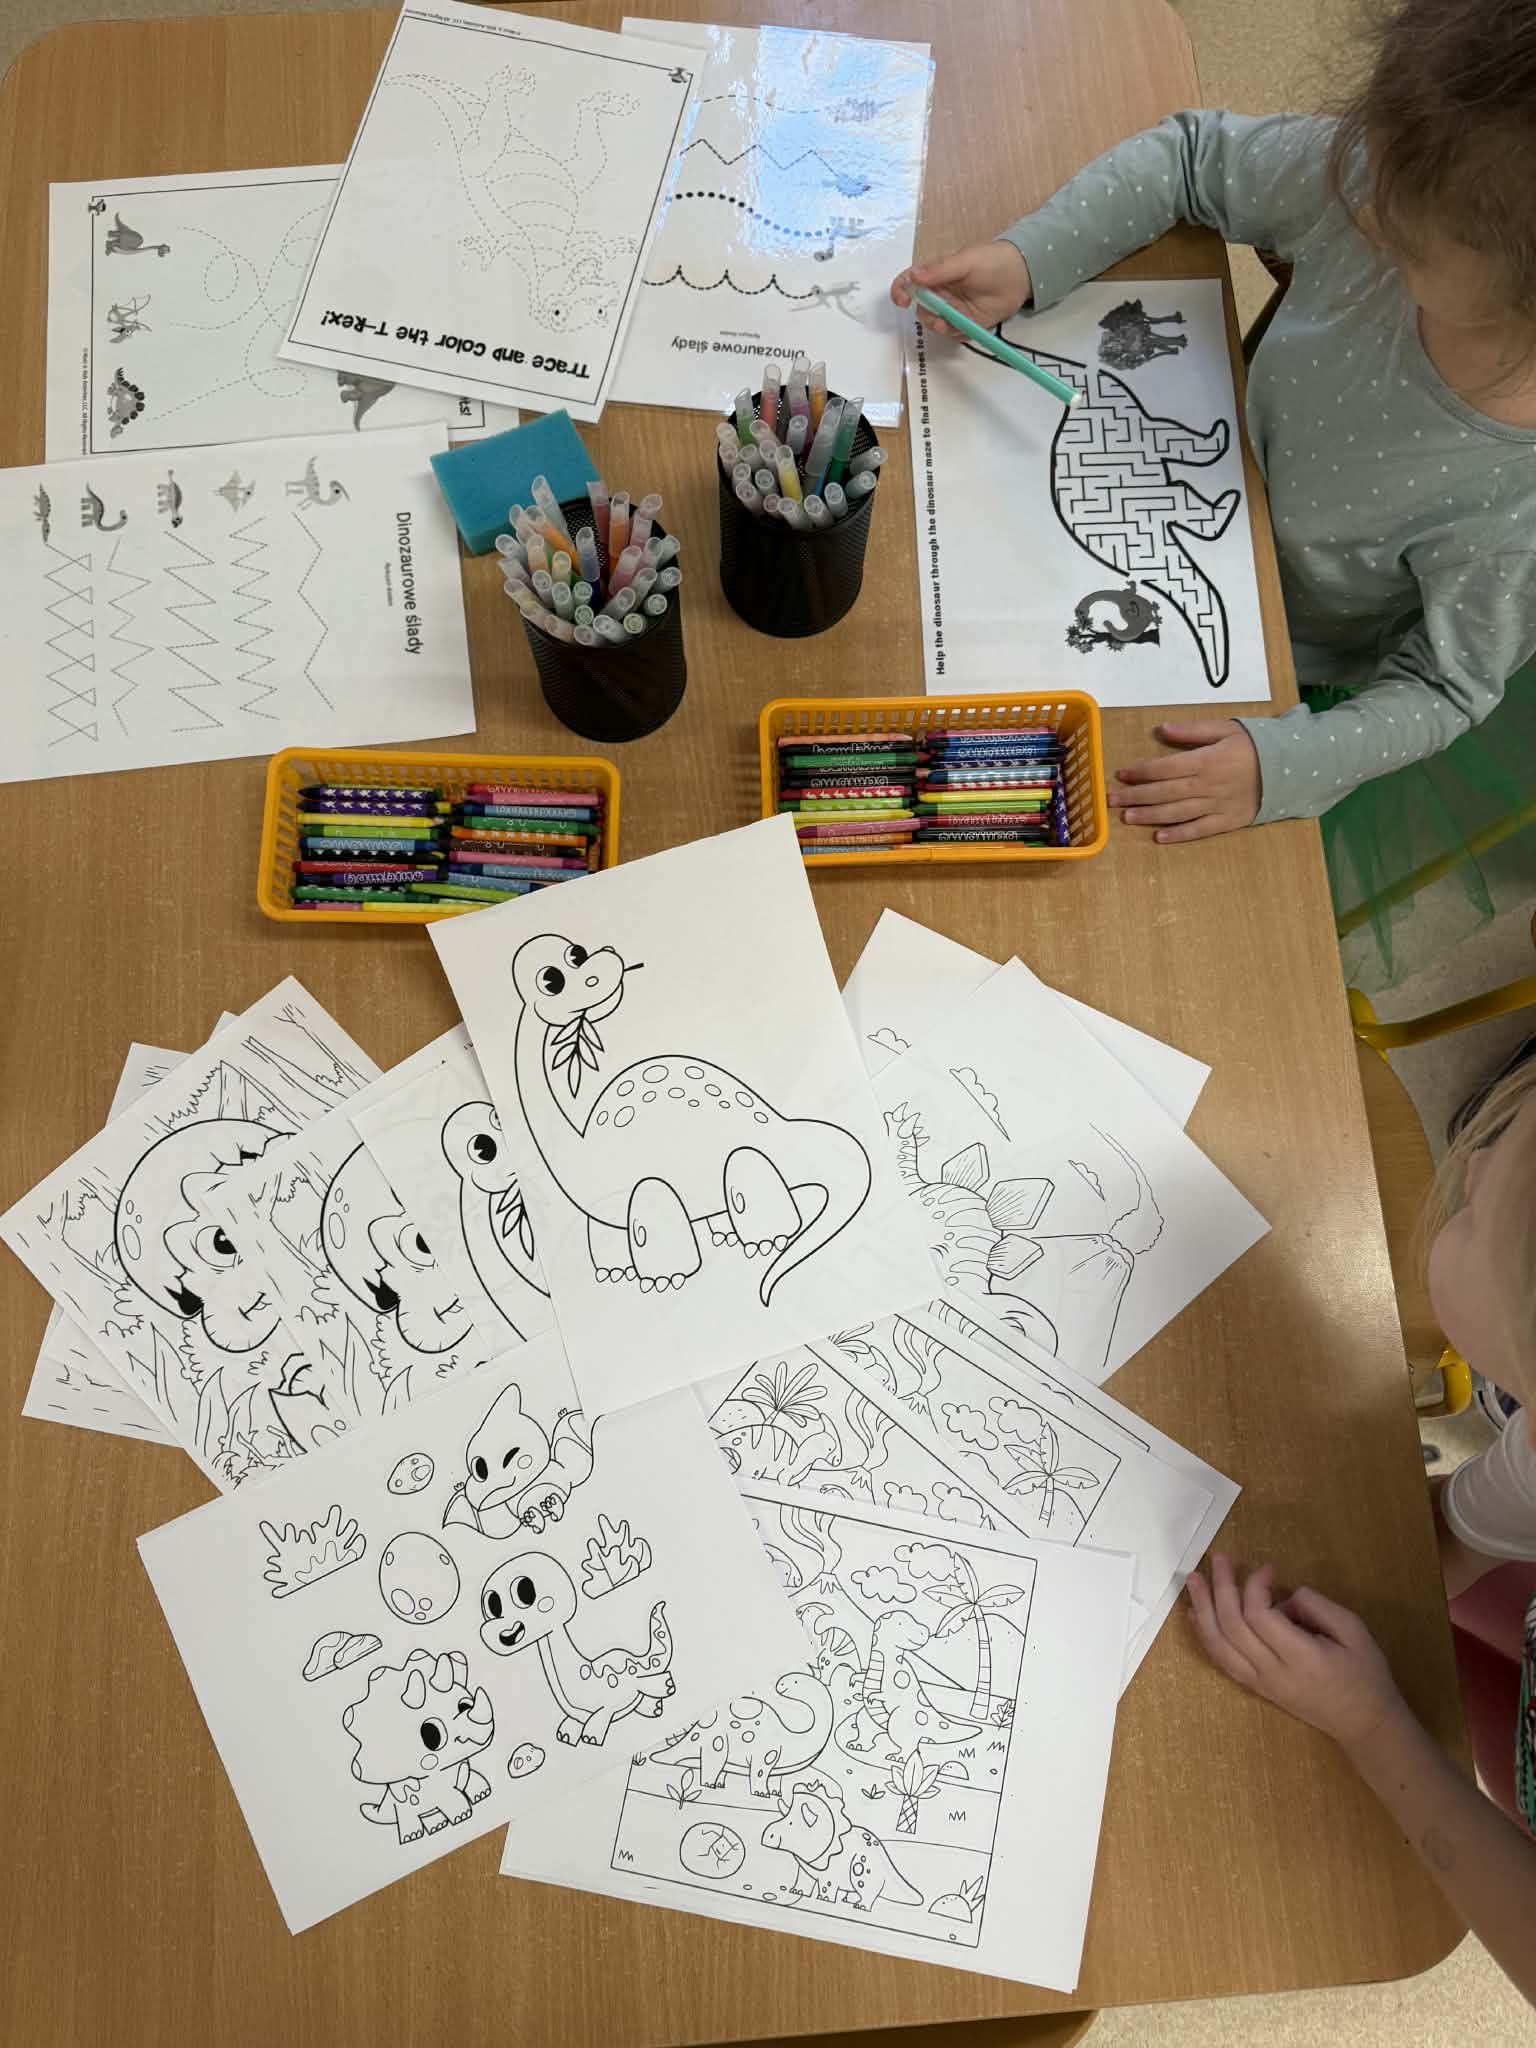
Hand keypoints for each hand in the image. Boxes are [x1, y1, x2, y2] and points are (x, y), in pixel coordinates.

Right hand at [891, 241, 1031, 334]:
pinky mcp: (966, 324)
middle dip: (928, 316)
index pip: (909, 282)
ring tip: (952, 324)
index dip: (900, 292)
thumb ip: (939, 270)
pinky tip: (970, 327)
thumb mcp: (965, 260)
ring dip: (941, 327)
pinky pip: (954, 334)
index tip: (903, 302)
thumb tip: (913, 276)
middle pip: (922, 309)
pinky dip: (958, 334)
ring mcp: (953, 310)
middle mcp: (941, 293)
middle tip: (940, 319)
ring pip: (936, 324)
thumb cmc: (992, 260)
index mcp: (936, 275)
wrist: (1022, 275)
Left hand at [1108, 720, 1259, 841]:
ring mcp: (1217, 806)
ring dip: (1149, 816)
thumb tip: (1162, 729)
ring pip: (1177, 812)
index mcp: (1206, 760)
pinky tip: (1159, 838)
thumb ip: (1193, 731)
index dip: (1140, 771)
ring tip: (1127, 817)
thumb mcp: (1226, 728)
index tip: (1121, 774)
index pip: (1164, 768)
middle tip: (1110, 800)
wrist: (1293, 768)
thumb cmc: (1256, 745)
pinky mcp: (1228, 821)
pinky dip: (1179, 835)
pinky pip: (1200, 830)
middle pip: (1164, 792)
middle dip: (1135, 795)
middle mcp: (1207, 786)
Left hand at [1187, 1555, 1407, 1757]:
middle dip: (1221, 1587)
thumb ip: (1319, 1606)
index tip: (1268, 1567)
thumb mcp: (1355, 1632)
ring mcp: (1261, 1683)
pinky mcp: (1257, 1688)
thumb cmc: (1366, 1675)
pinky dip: (1205, 1635)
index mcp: (1302, 1658)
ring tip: (1193, 1580)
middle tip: (1219, 1558)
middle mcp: (1274, 1673)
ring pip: (1219, 1645)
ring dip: (1203, 1609)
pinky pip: (1222, 1660)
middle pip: (1232, 1626)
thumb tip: (1286, 1595)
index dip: (1256, 1585)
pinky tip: (1193, 1615)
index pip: (1259, 1616)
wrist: (1365, 1724)